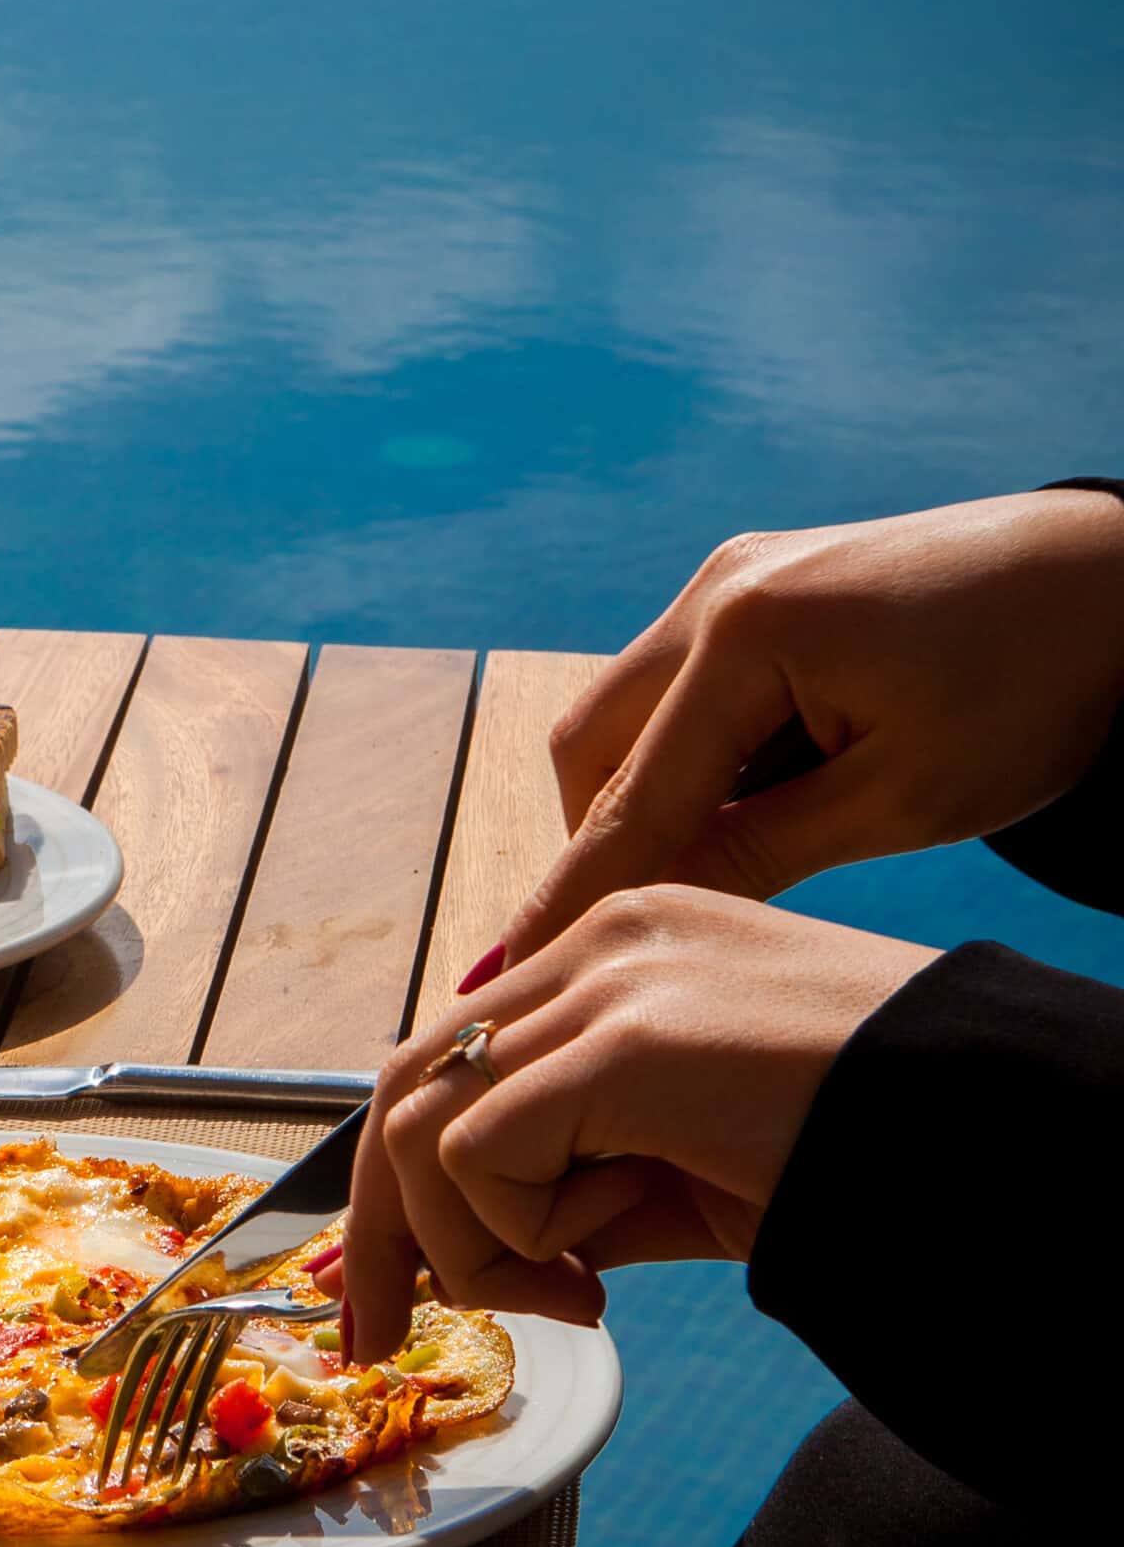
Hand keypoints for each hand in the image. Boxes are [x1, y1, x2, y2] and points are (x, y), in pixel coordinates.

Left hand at [343, 887, 932, 1359]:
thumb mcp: (694, 1166)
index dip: (401, 1175)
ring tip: (576, 1298)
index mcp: (622, 950)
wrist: (1008, 1137)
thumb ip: (583, 1181)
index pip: (453, 1054)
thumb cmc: (869, 1154)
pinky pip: (478, 1156)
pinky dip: (513, 1240)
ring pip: (425, 1125)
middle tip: (383, 1333)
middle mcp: (604, 941)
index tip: (389, 1285)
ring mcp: (612, 978)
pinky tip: (603, 1273)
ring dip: (471, 1249)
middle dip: (382, 1224)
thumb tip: (470, 1251)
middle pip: (408, 1079)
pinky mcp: (627, 1043)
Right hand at [488, 490, 1123, 972]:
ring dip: (649, 793)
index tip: (507, 971)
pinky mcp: (757, 582)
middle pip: (591, 742)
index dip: (570, 895)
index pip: (629, 797)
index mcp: (748, 633)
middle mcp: (716, 589)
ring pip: (627, 711)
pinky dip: (692, 752)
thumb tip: (646, 917)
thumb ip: (758, 853)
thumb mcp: (904, 800)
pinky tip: (760, 793)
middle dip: (605, 837)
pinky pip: (679, 684)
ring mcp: (732, 576)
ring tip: (732, 853)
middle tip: (650, 918)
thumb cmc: (1038, 688)